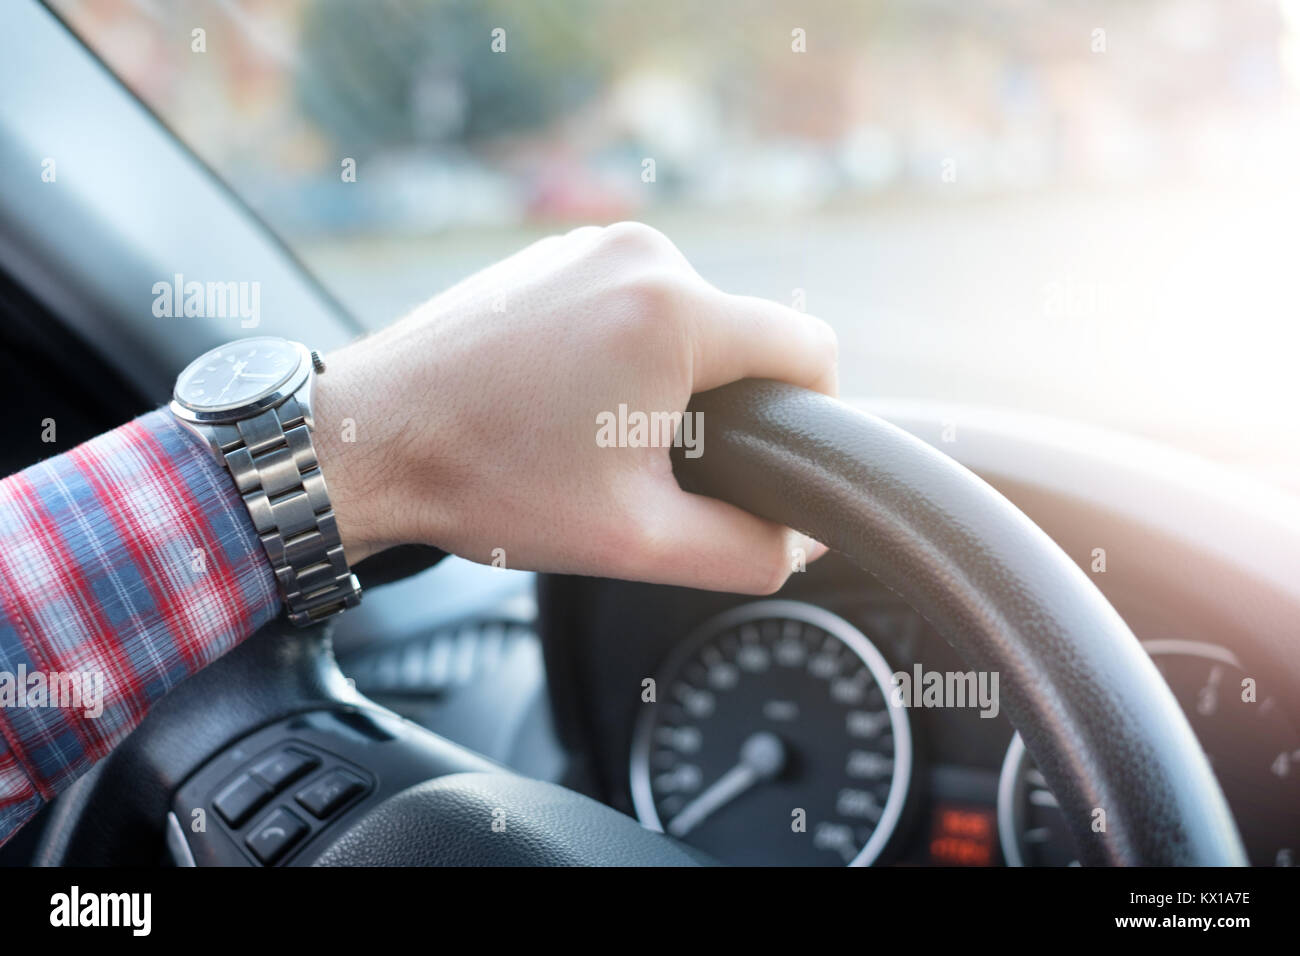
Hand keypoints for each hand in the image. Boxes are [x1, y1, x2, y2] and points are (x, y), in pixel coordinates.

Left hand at [312, 222, 837, 593]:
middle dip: (725, 403)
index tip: (770, 457)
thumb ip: (745, 552)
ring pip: (687, 315)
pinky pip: (630, 298)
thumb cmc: (486, 483)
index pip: (809, 347)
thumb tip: (798, 542)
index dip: (811, 411)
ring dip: (669, 376)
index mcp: (674, 313)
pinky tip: (566, 399)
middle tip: (656, 463)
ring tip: (597, 433)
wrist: (365, 440)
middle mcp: (640, 255)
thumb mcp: (635, 541)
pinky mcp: (553, 254)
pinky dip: (623, 347)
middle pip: (744, 333)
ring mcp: (589, 244)